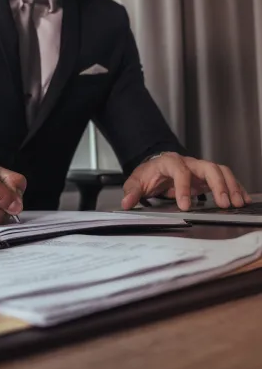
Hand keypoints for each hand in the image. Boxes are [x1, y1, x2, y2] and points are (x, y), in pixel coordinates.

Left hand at [121, 152, 251, 210]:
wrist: (155, 167)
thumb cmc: (148, 174)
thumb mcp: (136, 181)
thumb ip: (132, 192)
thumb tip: (126, 203)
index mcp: (169, 162)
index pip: (179, 171)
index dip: (183, 187)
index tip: (185, 206)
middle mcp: (188, 163)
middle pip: (208, 167)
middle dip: (218, 184)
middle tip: (222, 203)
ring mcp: (199, 169)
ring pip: (220, 171)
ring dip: (231, 186)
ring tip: (236, 203)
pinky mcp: (206, 177)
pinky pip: (224, 178)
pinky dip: (235, 188)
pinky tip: (242, 199)